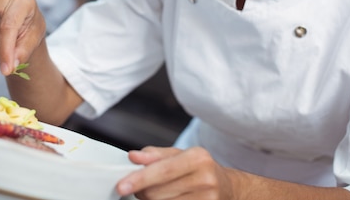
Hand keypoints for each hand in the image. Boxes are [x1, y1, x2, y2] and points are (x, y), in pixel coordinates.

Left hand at [116, 146, 234, 199]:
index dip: (140, 179)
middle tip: (141, 187)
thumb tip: (133, 156)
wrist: (228, 188)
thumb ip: (154, 155)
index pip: (162, 170)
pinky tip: (167, 199)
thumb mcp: (179, 154)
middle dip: (142, 191)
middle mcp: (205, 179)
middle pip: (158, 193)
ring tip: (157, 193)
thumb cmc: (198, 168)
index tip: (121, 186)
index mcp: (198, 158)